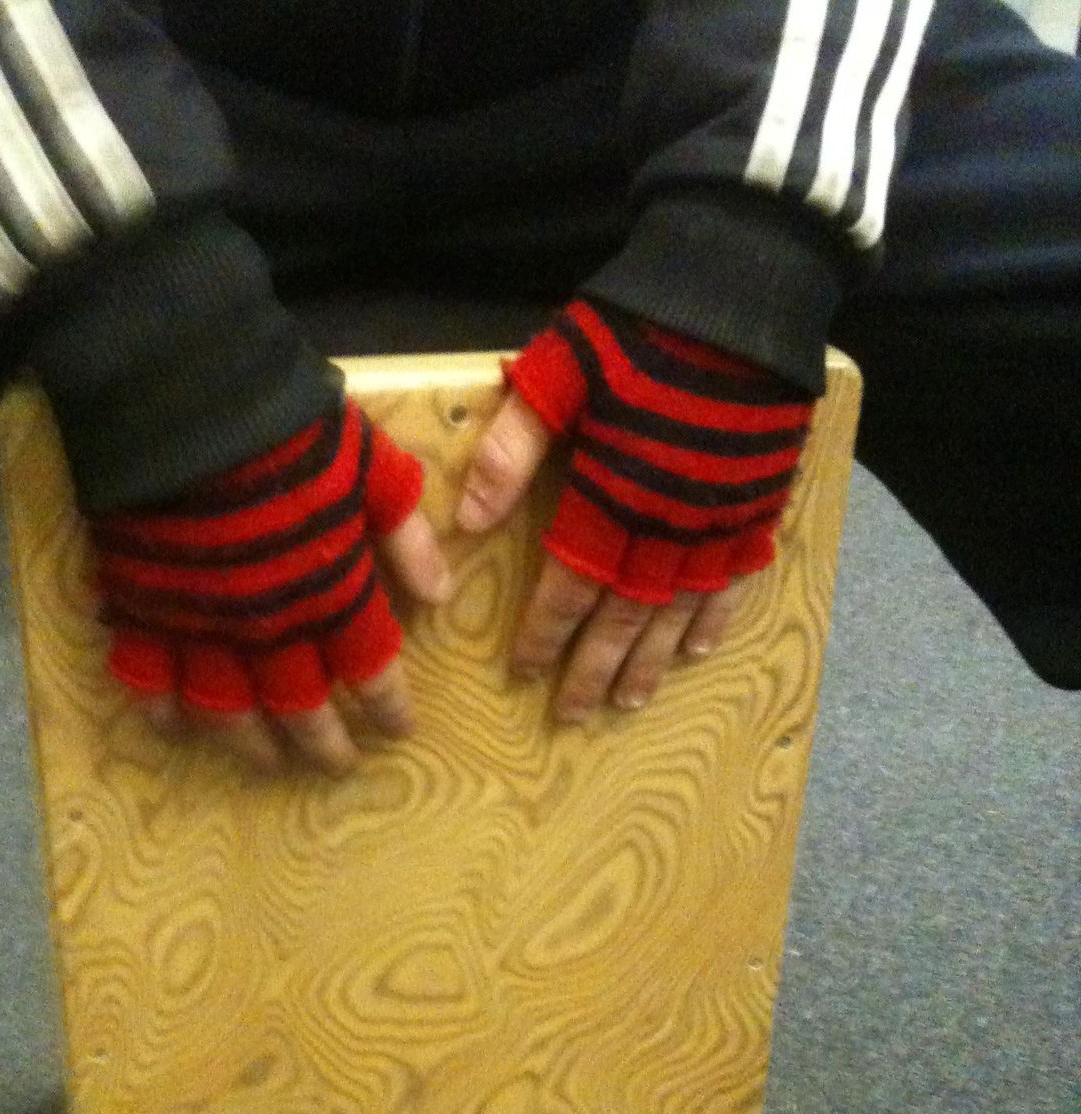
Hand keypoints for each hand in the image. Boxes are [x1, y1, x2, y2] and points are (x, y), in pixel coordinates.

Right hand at [91, 399, 450, 774]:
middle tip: (339, 765)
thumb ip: (404, 532)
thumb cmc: (290, 428)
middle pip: (299, 707)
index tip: (400, 731)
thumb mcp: (371, 465)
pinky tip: (172, 726)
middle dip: (324, 743)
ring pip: (226, 709)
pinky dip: (158, 707)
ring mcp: (200, 622)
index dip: (387, 706)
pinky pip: (145, 676)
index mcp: (331, 591)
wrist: (185, 401)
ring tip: (268, 762)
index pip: (369, 669)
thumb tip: (440, 595)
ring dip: (249, 744)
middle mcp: (269, 625)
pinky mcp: (141, 606)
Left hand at [456, 300, 812, 722]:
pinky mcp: (758, 503)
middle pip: (624, 615)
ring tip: (628, 701)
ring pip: (680, 610)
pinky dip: (716, 619)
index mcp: (611, 493)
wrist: (743, 288)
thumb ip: (512, 447)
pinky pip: (736, 579)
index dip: (546, 632)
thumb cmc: (640, 326)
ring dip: (652, 660)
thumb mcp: (560, 370)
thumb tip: (467, 523)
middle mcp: (666, 522)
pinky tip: (700, 650)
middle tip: (573, 714)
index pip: (570, 585)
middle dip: (594, 667)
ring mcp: (718, 519)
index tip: (525, 671)